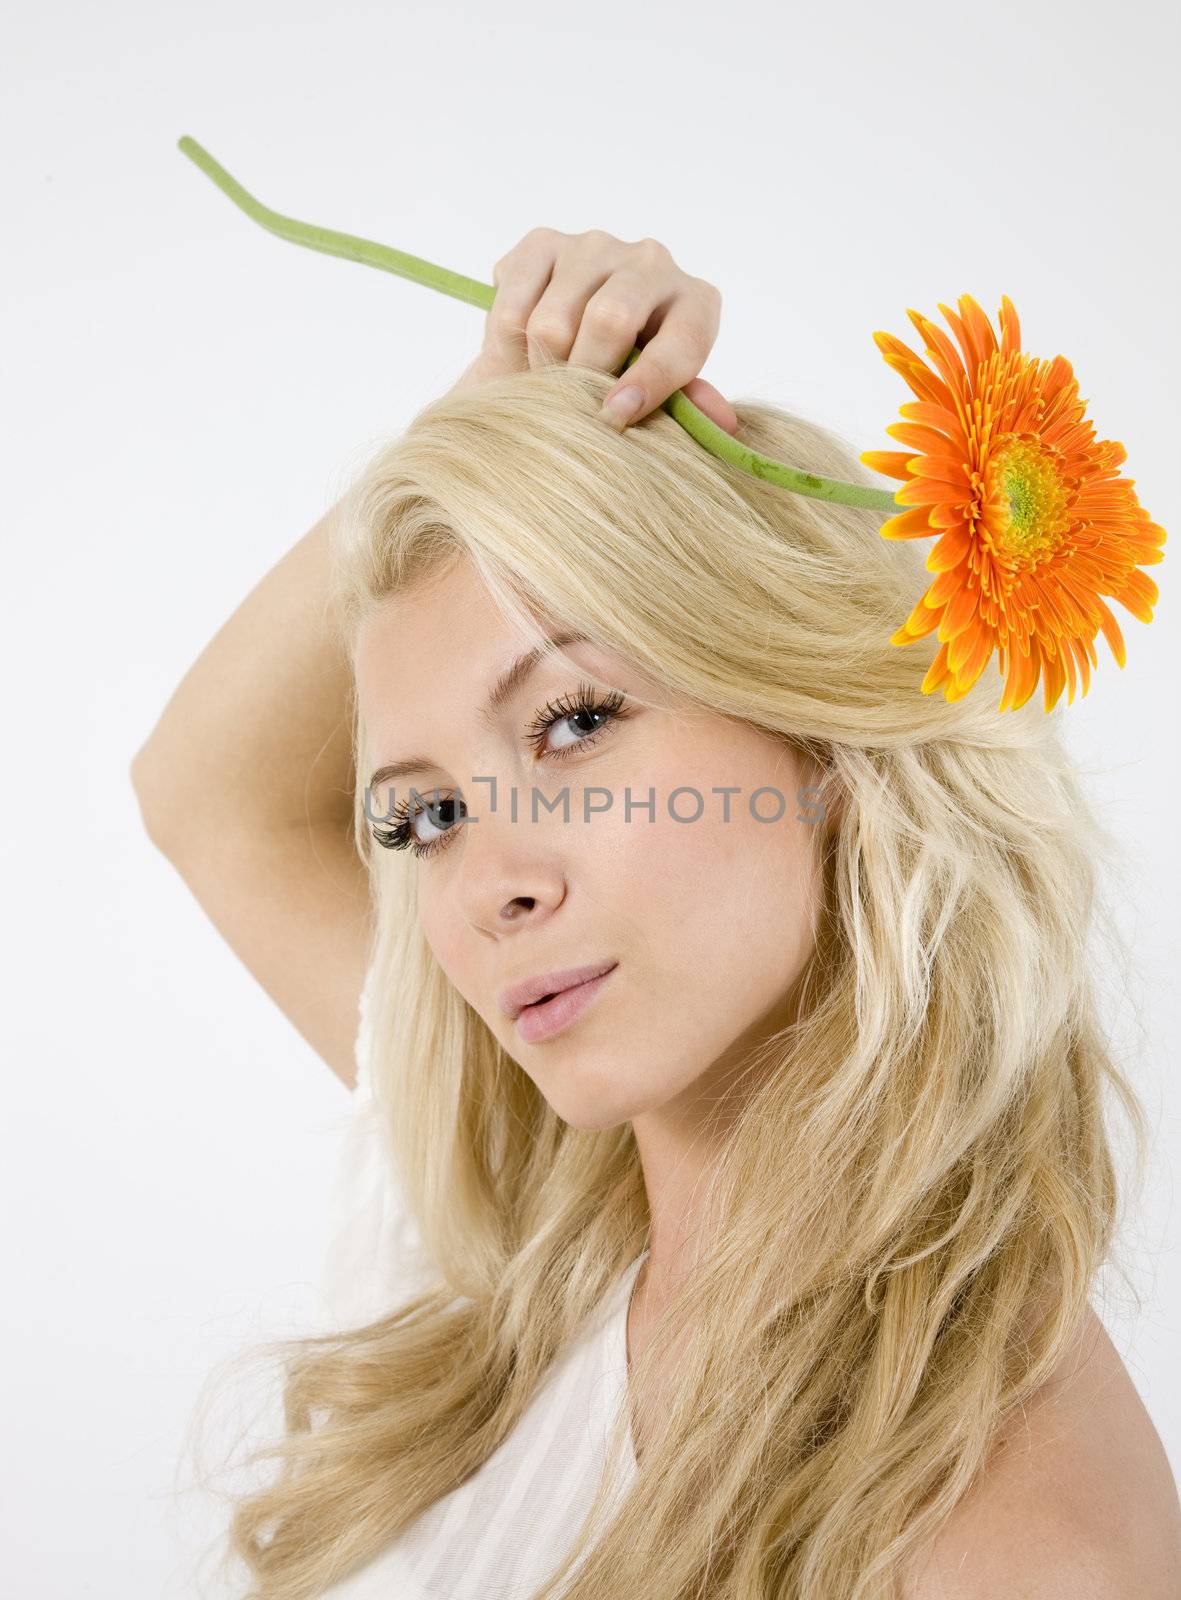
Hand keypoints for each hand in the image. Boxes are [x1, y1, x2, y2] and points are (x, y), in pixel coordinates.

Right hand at [449, 226, 737, 435]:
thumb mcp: (660, 402)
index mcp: (695, 303)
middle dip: (582, 376)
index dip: (648, 384)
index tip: (614, 417)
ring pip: (553, 321)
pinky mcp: (543, 243)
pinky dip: (507, 343)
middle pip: (609, 319)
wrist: (567, 352)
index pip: (679, 342)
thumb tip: (722, 424)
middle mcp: (652, 262)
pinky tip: (525, 348)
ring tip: (547, 378)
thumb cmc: (625, 382)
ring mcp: (596, 246)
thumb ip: (686, 410)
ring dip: (541, 365)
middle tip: (570, 404)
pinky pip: (512, 304)